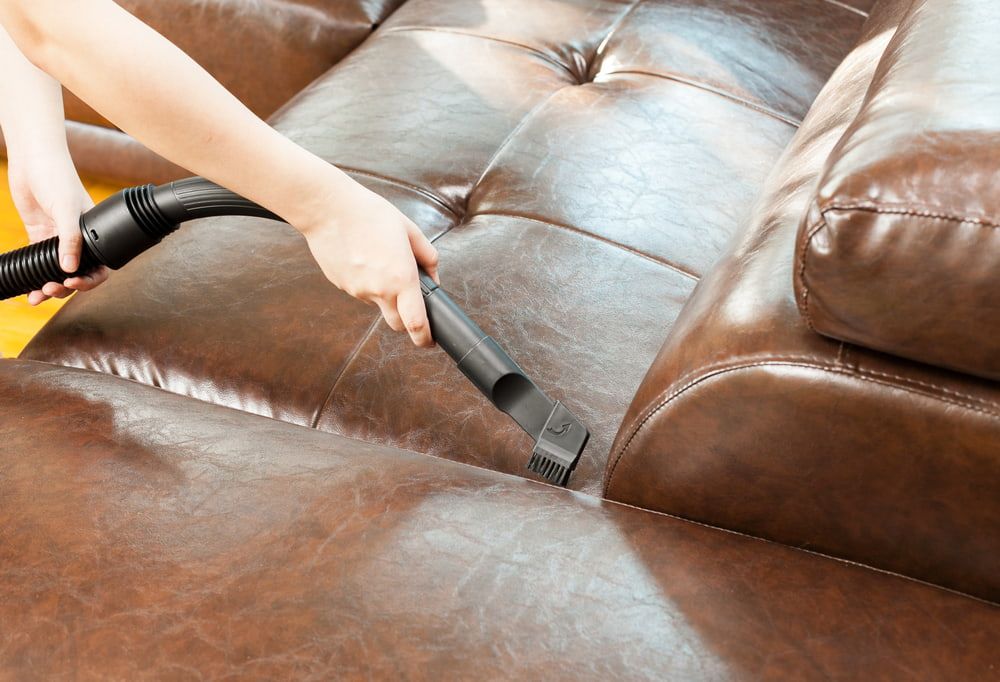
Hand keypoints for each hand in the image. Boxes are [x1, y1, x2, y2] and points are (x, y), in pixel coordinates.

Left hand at [7, 148, 108, 305]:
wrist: (33, 160)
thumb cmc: (57, 177)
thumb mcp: (67, 209)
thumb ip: (70, 240)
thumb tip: (69, 269)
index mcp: (94, 232)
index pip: (99, 265)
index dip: (90, 279)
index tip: (74, 284)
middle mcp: (78, 238)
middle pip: (78, 272)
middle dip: (66, 287)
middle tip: (51, 289)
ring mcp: (57, 237)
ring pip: (57, 270)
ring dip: (49, 287)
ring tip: (37, 295)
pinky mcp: (39, 234)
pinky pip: (39, 260)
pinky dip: (34, 274)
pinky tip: (28, 286)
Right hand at [300, 184, 439, 347]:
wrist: (328, 209)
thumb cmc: (369, 214)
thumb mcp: (409, 230)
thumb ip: (427, 257)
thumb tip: (433, 277)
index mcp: (401, 278)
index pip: (415, 323)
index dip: (424, 338)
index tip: (429, 341)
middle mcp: (379, 290)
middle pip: (397, 323)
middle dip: (406, 319)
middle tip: (409, 301)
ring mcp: (357, 291)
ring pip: (377, 304)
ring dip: (384, 294)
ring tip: (380, 260)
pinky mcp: (341, 285)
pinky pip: (360, 292)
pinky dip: (366, 282)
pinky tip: (363, 258)